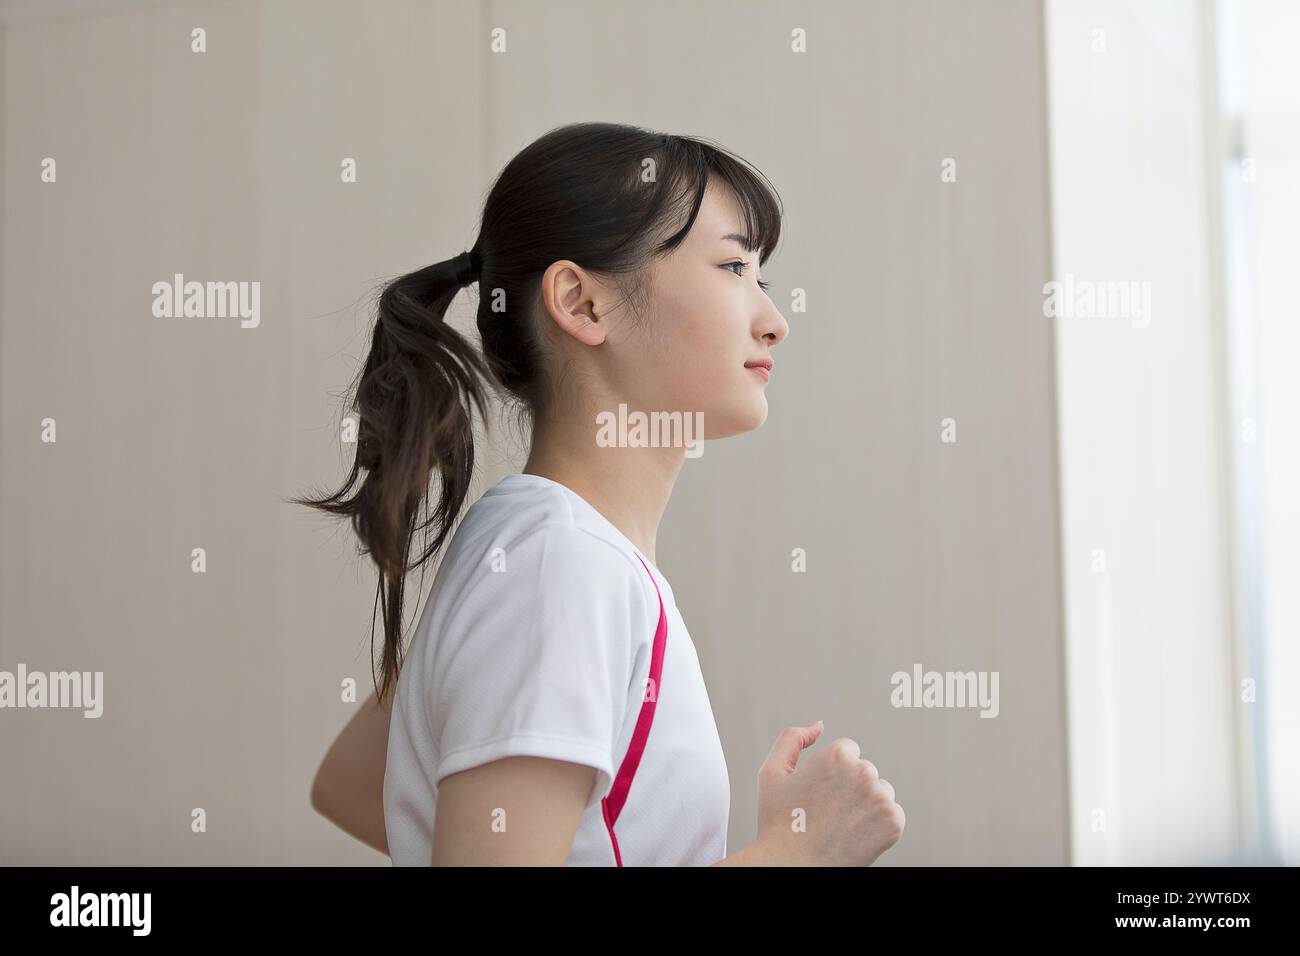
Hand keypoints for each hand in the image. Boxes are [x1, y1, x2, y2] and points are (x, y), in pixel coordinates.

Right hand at [753, 721, 904, 865]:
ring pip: (880, 793)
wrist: (790, 865)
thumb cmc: (778, 821)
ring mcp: (881, 797)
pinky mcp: (894, 823)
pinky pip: (892, 815)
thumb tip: (819, 725)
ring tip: (841, 825)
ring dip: (866, 806)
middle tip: (828, 813)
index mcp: (838, 754)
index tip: (820, 795)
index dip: (832, 776)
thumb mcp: (772, 772)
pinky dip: (878, 826)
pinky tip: (855, 835)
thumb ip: (793, 738)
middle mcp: (864, 771)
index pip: (848, 753)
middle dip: (850, 789)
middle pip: (866, 772)